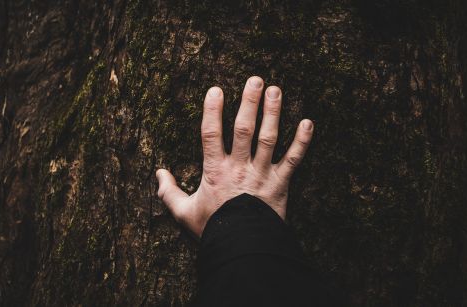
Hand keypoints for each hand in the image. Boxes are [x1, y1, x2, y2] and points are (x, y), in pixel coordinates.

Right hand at [156, 76, 313, 237]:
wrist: (241, 248)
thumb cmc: (213, 230)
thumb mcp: (183, 213)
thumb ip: (168, 192)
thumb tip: (158, 173)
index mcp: (215, 170)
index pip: (210, 134)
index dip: (212, 111)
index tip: (216, 90)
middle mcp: (239, 166)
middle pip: (244, 128)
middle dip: (249, 102)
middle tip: (255, 80)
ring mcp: (261, 173)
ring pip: (268, 138)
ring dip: (273, 113)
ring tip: (276, 90)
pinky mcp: (280, 184)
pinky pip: (293, 160)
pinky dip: (302, 142)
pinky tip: (308, 123)